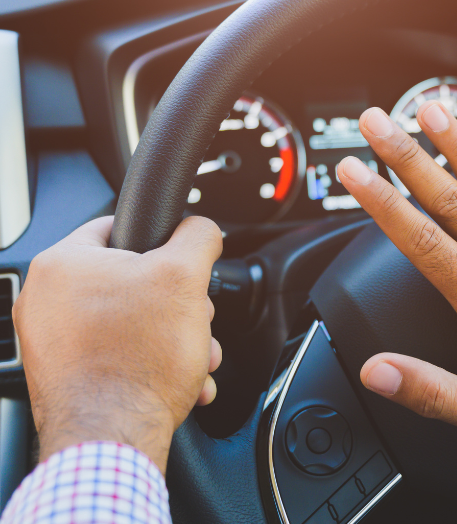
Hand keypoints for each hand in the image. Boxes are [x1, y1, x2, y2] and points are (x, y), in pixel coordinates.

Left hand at [13, 216, 222, 473]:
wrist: (113, 440)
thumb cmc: (136, 363)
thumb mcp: (185, 277)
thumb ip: (197, 236)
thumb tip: (200, 228)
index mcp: (64, 264)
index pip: (119, 227)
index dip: (161, 242)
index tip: (181, 263)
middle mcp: (46, 300)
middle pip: (131, 281)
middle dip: (176, 305)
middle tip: (194, 322)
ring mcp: (51, 342)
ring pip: (129, 322)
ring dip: (171, 337)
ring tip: (193, 357)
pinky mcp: (63, 375)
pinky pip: (115, 354)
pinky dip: (149, 363)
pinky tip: (176, 379)